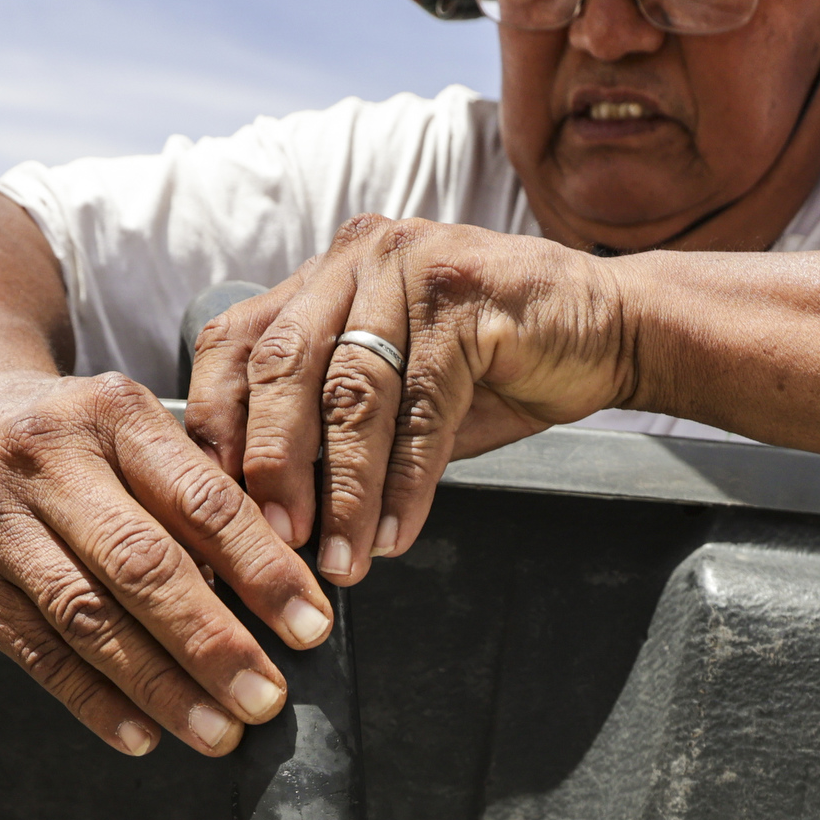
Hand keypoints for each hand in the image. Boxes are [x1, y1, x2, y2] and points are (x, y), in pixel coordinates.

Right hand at [0, 367, 335, 756]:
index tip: (310, 627)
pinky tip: (144, 733)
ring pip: (87, 620)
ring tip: (216, 730)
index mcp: (111, 413)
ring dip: (160, 687)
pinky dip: (96, 701)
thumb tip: (285, 597)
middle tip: (265, 698)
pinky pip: (38, 655)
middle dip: (212, 643)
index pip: (201, 501)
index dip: (262, 570)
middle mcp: (43, 460)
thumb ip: (204, 498)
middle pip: (139, 565)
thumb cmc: (77, 438)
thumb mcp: (141, 433)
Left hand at [184, 217, 636, 588]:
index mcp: (322, 277)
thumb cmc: (495, 368)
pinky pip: (421, 408)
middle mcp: (357, 259)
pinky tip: (393, 535)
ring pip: (353, 392)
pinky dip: (405, 484)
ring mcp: (413, 269)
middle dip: (268, 463)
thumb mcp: (396, 394)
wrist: (610, 329)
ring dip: (342, 491)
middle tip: (269, 541)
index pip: (235, 343)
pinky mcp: (469, 299)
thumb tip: (265, 518)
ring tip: (337, 561)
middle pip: (281, 365)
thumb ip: (333, 431)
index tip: (209, 506)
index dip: (213, 425)